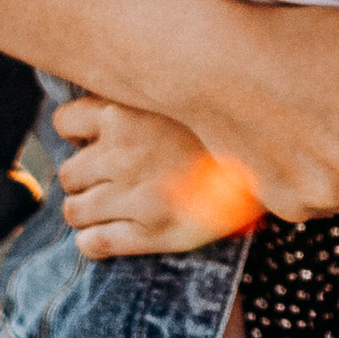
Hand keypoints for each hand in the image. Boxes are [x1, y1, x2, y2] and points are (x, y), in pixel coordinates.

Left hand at [59, 99, 264, 256]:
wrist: (273, 165)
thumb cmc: (228, 127)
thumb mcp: (182, 96)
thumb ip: (143, 94)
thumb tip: (110, 99)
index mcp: (124, 113)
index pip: (65, 123)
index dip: (79, 133)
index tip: (98, 139)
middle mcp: (121, 154)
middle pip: (68, 172)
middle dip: (85, 177)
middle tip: (111, 178)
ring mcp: (133, 197)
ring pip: (74, 210)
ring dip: (87, 210)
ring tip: (110, 208)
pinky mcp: (149, 234)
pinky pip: (93, 244)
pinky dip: (92, 242)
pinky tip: (108, 235)